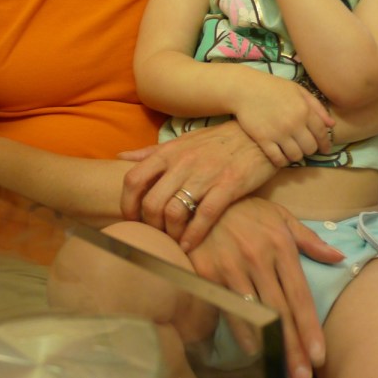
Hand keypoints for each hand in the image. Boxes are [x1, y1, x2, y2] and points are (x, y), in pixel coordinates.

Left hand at [120, 120, 277, 250]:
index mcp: (168, 152)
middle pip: (151, 202)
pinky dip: (193, 236)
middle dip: (149, 225)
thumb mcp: (181, 141)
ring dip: (170, 233)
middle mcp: (182, 163)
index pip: (133, 179)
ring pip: (174, 211)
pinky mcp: (228, 185)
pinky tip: (189, 246)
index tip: (131, 220)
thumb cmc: (216, 140)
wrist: (257, 132)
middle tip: (155, 235)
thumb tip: (120, 158)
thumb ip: (150, 152)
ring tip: (173, 241)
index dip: (126, 204)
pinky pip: (204, 216)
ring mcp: (205, 175)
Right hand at [188, 197, 341, 377]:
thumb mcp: (280, 217)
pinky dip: (239, 330)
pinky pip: (227, 307)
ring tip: (281, 369)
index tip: (319, 355)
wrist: (200, 197)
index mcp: (280, 246)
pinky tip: (252, 349)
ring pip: (254, 314)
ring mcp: (231, 266)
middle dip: (293, 347)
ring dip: (269, 345)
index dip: (309, 328)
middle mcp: (258, 258)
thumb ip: (308, 240)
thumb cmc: (245, 209)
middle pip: (280, 312)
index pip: (299, 295)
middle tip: (302, 375)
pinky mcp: (207, 272)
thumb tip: (339, 257)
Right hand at [229, 69, 333, 166]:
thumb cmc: (272, 87)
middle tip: (305, 148)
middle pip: (310, 148)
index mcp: (304, 110)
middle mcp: (294, 123)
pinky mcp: (263, 139)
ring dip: (296, 156)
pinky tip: (281, 157)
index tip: (324, 149)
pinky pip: (278, 159)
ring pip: (296, 156)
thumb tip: (331, 125)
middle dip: (310, 150)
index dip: (325, 144)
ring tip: (293, 152)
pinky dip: (282, 161)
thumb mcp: (297, 90)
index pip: (321, 134)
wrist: (244, 89)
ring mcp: (278, 133)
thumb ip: (316, 106)